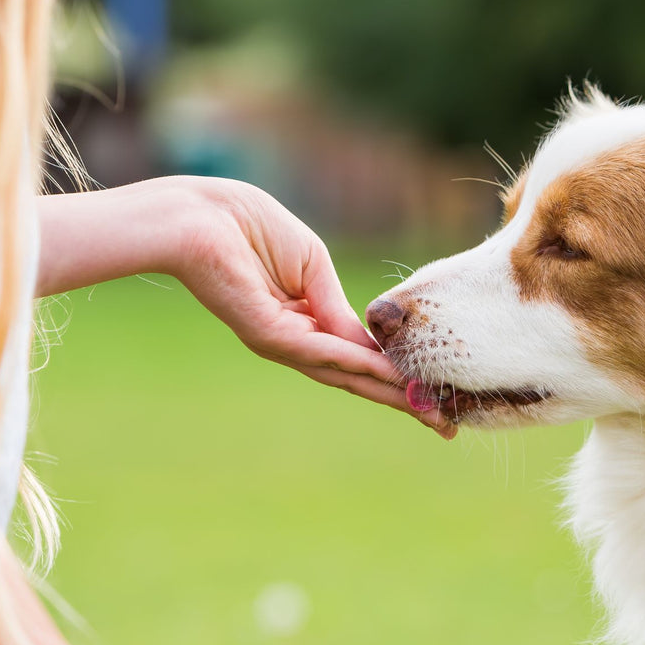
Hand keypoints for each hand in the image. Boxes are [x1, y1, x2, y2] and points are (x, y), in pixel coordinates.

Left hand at [168, 177, 455, 437]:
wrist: (201, 216)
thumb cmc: (250, 227)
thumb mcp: (313, 267)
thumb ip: (338, 306)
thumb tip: (369, 344)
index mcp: (305, 322)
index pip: (357, 358)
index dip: (396, 375)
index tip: (433, 394)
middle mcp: (295, 341)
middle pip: (356, 379)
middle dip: (401, 400)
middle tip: (444, 427)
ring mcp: (281, 342)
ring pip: (344, 375)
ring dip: (389, 392)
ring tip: (429, 411)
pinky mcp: (268, 335)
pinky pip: (322, 353)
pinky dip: (358, 364)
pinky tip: (389, 375)